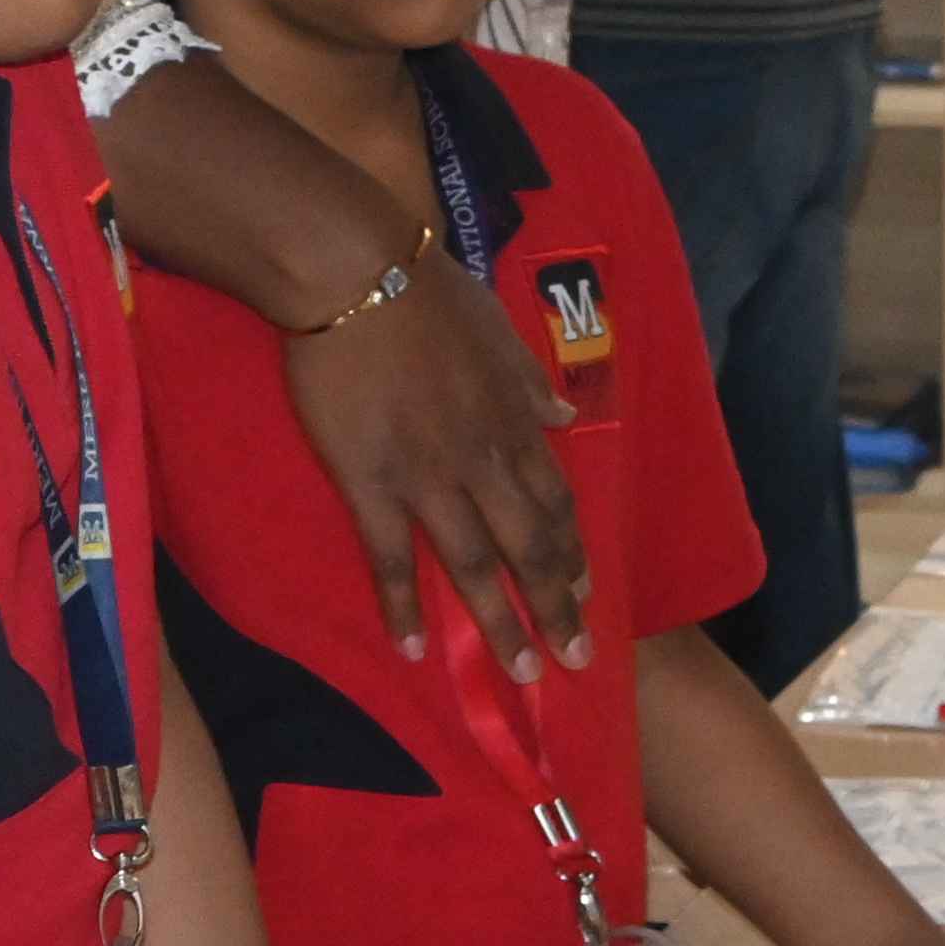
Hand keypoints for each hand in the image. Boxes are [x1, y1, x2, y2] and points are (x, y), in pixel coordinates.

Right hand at [285, 252, 591, 673]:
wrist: (357, 271)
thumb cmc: (427, 292)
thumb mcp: (499, 331)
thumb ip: (531, 383)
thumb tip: (566, 416)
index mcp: (512, 422)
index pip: (555, 502)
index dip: (572, 553)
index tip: (587, 595)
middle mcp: (482, 459)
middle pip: (529, 546)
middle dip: (556, 607)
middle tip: (574, 661)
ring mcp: (427, 476)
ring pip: (474, 565)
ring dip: (502, 623)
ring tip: (522, 674)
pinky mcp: (369, 483)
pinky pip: (390, 557)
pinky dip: (403, 606)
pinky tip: (412, 648)